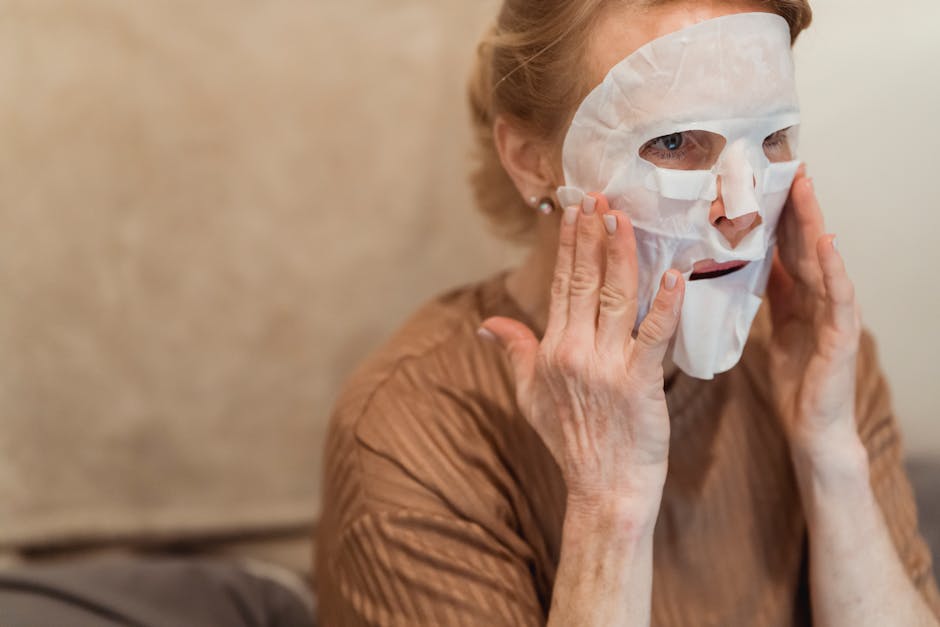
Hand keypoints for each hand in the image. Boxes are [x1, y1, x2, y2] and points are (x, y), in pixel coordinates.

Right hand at [479, 194, 684, 519]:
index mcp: (552, 351)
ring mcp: (607, 366)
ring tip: (623, 218)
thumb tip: (486, 324)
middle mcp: (575, 351)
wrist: (604, 488)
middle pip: (584, 282)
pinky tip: (673, 274)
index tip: (575, 211)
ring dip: (620, 254)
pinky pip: (653, 335)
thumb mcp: (529, 396)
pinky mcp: (639, 382)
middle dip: (592, 236)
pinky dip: (664, 304)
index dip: (569, 246)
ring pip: (615, 297)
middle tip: (599, 197)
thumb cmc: (570, 443)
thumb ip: (513, 352)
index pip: (560, 286)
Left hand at [768, 166, 862, 459]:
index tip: (765, 177)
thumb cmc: (797, 378)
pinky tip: (827, 245)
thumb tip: (751, 257)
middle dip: (797, 204)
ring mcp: (835, 314)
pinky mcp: (841, 336)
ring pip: (823, 260)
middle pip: (806, 243)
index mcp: (802, 294)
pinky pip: (838, 297)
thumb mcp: (776, 325)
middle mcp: (821, 297)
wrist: (813, 428)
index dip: (779, 211)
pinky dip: (834, 269)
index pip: (788, 244)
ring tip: (805, 188)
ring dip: (814, 223)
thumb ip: (772, 291)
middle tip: (786, 163)